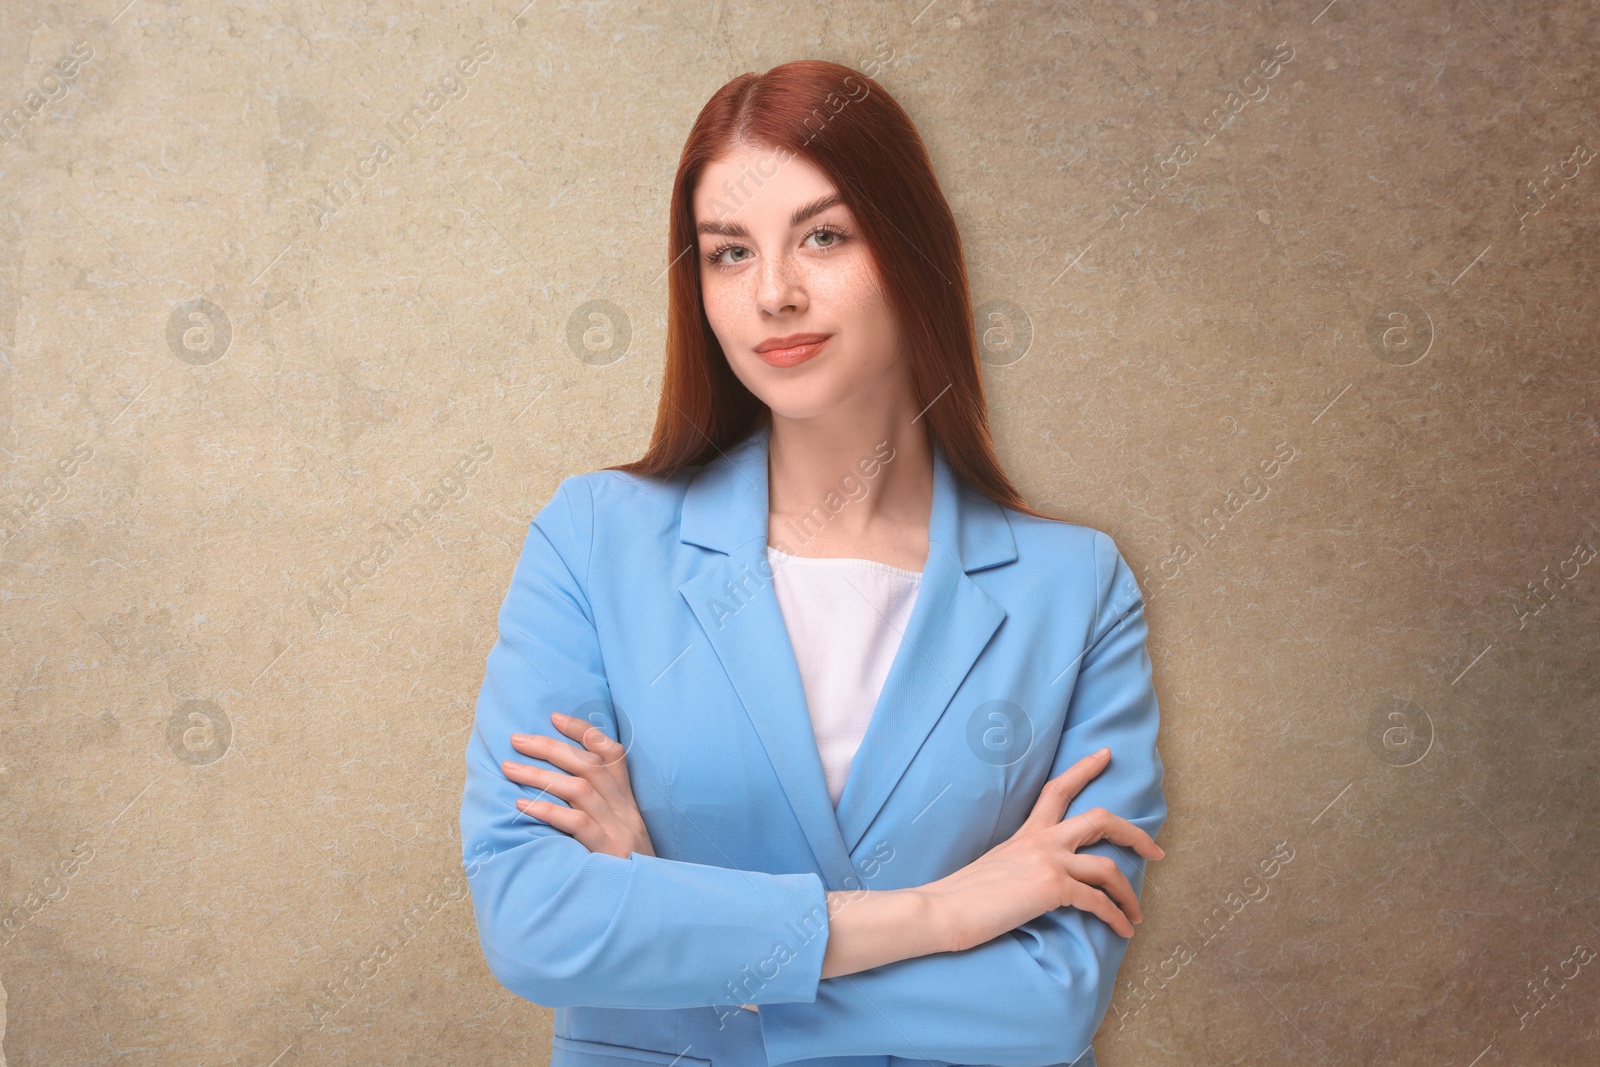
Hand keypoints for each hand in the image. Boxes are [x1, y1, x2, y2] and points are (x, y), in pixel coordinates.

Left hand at [501, 712, 656, 859]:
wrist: (651, 905)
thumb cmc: (627, 872)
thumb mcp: (621, 836)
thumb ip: (601, 813)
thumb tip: (560, 790)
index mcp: (628, 803)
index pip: (612, 755)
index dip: (585, 732)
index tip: (555, 718)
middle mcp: (626, 811)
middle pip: (588, 765)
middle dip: (550, 746)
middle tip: (516, 738)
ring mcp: (619, 829)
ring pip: (579, 788)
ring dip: (540, 775)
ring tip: (508, 768)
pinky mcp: (608, 850)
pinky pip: (576, 822)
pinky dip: (547, 809)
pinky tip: (521, 805)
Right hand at [922, 747, 1164, 952]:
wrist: (940, 909)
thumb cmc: (960, 897)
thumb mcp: (995, 869)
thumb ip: (1020, 866)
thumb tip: (1032, 882)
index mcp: (1025, 834)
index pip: (1057, 790)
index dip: (1085, 769)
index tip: (1106, 755)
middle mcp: (1040, 841)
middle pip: (1100, 820)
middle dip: (1134, 833)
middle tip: (1155, 849)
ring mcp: (1047, 861)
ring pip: (1108, 867)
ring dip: (1129, 893)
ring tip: (1136, 914)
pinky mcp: (1051, 887)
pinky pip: (1098, 901)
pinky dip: (1116, 917)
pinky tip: (1123, 929)